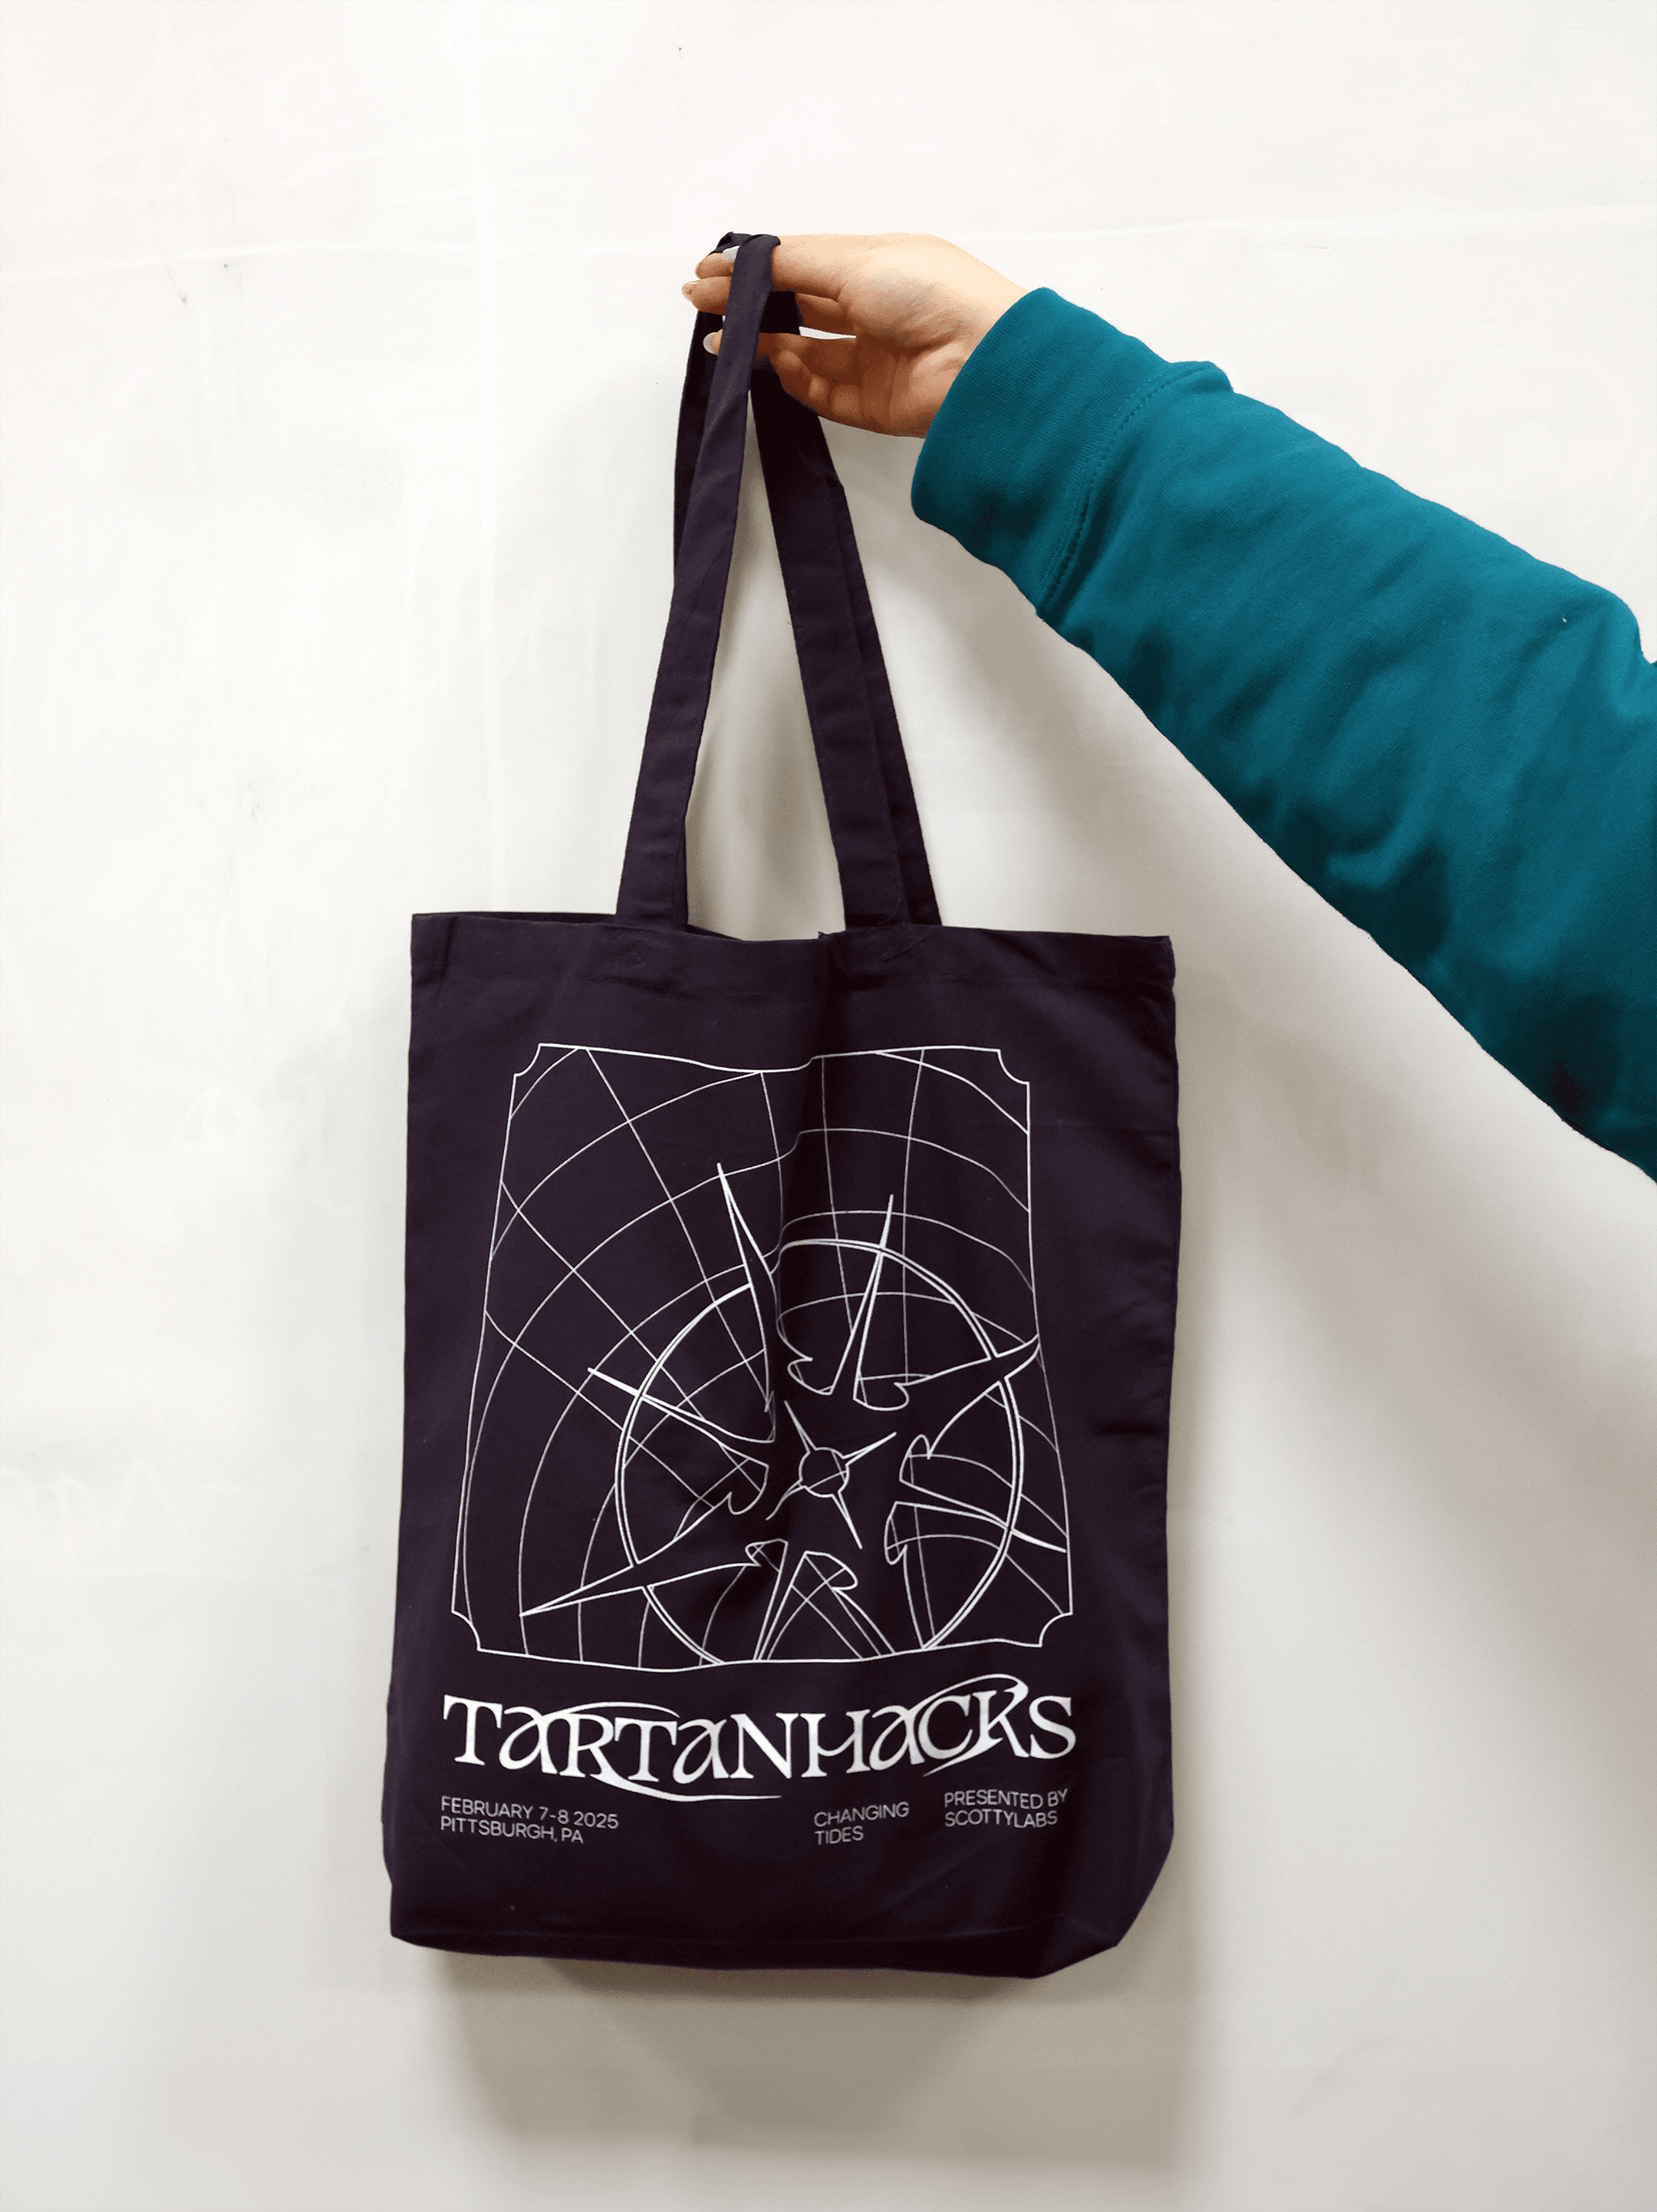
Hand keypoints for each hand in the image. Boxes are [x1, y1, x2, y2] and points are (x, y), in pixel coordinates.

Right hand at [682, 234, 1024, 437]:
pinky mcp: (875, 405)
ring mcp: (875, 360)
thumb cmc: (929, 291)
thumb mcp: (853, 259)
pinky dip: (793, 379)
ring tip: (722, 339)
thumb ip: (791, 262)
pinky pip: (823, 393)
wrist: (981, 358)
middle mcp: (877, 311)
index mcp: (878, 267)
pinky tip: (769, 361)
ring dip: (761, 344)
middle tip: (703, 305)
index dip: (756, 269)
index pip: (804, 265)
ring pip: (804, 353)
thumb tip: (738, 258)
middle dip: (751, 306)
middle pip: (799, 309)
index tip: (707, 272)